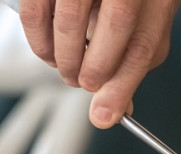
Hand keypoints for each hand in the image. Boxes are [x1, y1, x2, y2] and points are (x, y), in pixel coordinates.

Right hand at [19, 0, 180, 128]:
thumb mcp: (143, 23)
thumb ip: (132, 59)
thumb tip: (116, 107)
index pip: (143, 45)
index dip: (122, 86)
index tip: (104, 114)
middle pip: (116, 26)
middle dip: (93, 70)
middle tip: (83, 84)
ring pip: (71, 21)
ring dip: (64, 59)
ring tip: (66, 69)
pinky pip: (36, 13)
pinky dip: (39, 40)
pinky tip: (48, 50)